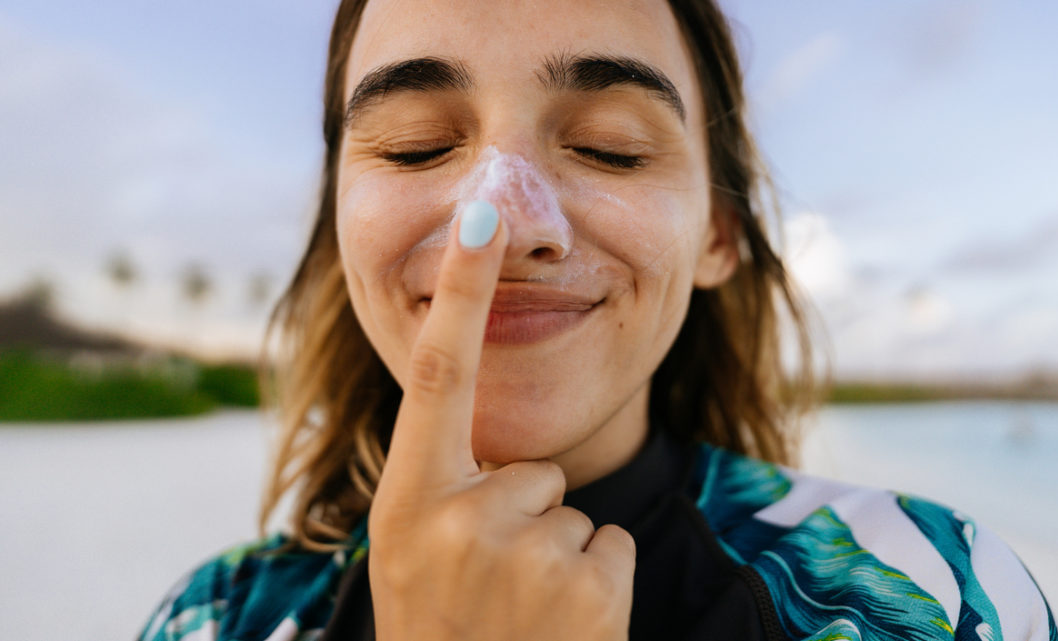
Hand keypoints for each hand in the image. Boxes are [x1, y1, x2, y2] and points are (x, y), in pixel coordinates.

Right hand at [368, 201, 635, 640]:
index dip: (458, 291)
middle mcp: (458, 519)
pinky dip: (595, 579)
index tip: (481, 215)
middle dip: (526, 512)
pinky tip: (556, 622)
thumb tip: (492, 432)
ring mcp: (524, 556)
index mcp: (407, 500)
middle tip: (490, 581)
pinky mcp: (588, 588)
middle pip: (535, 465)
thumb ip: (441, 480)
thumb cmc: (439, 623)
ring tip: (518, 608)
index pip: (437, 376)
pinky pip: (610, 541)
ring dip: (557, 552)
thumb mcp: (409, 549)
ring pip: (574, 506)